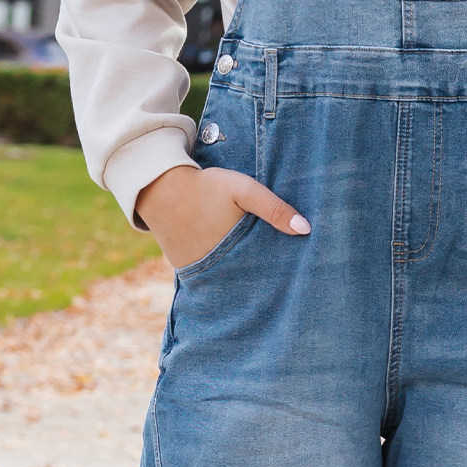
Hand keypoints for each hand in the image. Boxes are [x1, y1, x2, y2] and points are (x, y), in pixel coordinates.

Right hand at [136, 164, 309, 269]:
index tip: (293, 275)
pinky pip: (208, 274)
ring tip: (257, 273)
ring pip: (227, 280)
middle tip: (278, 278)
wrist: (160, 186)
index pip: (264, 273)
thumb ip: (273, 208)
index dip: (278, 274)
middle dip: (261, 279)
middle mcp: (215, 267)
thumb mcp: (244, 190)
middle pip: (246, 279)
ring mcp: (197, 271)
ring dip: (239, 277)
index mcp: (235, 251)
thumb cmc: (207, 187)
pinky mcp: (184, 268)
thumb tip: (306, 230)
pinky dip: (219, 272)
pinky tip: (231, 266)